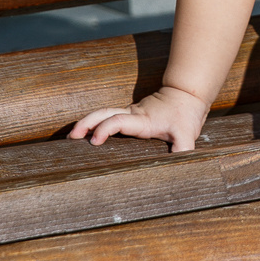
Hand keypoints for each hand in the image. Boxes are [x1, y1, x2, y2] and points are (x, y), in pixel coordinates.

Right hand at [69, 86, 208, 151]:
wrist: (186, 94)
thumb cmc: (185, 115)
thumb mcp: (187, 134)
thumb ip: (183, 150)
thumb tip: (180, 167)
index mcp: (143, 120)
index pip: (119, 121)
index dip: (105, 129)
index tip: (94, 142)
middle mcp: (132, 114)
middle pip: (103, 113)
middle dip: (86, 123)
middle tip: (72, 138)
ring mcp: (130, 113)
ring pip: (103, 113)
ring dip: (87, 122)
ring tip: (72, 137)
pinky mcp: (130, 114)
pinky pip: (108, 116)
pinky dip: (94, 122)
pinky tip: (86, 133)